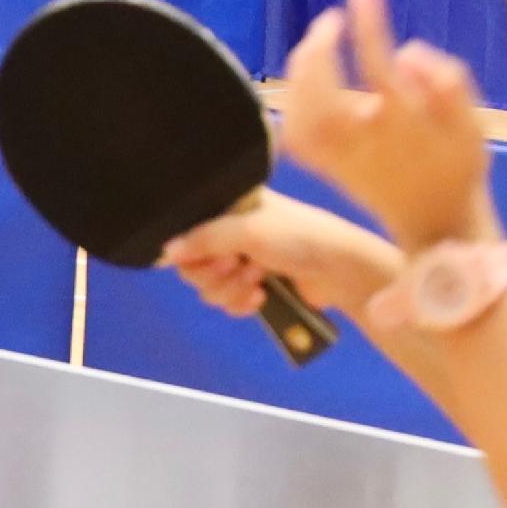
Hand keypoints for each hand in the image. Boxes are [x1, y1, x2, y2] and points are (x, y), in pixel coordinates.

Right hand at [163, 189, 402, 318]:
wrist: (341, 270)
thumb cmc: (299, 236)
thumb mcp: (248, 231)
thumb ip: (203, 239)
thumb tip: (165, 251)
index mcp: (231, 205)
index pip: (188, 229)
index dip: (191, 249)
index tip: (209, 254)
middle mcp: (233, 230)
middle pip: (193, 263)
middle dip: (214, 271)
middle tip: (237, 264)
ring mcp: (244, 259)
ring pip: (209, 287)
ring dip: (231, 287)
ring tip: (258, 278)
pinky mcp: (254, 286)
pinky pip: (227, 302)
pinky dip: (241, 303)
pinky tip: (261, 296)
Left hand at [276, 0, 493, 247]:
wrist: (437, 223)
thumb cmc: (459, 166)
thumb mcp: (473, 125)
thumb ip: (448, 84)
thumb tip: (408, 51)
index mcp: (405, 123)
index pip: (378, 67)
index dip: (369, 26)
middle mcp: (366, 141)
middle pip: (323, 93)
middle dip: (319, 48)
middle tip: (333, 18)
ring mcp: (342, 158)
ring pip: (303, 115)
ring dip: (302, 72)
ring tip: (318, 43)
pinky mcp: (329, 170)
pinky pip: (297, 141)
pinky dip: (292, 108)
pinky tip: (302, 84)